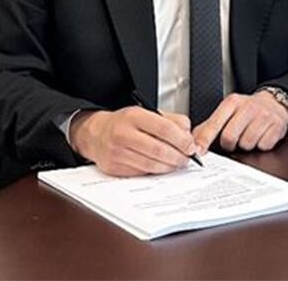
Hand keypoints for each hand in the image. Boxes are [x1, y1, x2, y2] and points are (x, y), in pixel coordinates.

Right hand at [69, 107, 196, 176]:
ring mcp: (117, 152)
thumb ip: (171, 120)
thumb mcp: (147, 113)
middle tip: (187, 158)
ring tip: (176, 163)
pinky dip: (155, 171)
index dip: (181, 139)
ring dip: (169, 166)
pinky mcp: (114, 168)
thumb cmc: (125, 123)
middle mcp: (123, 134)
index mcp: (133, 116)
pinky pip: (141, 173)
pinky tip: (161, 167)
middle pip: (158, 150)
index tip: (190, 145)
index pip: (164, 128)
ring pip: (151, 165)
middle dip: (178, 156)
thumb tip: (188, 134)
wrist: (97, 134)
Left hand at [193, 91, 287, 152]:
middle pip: (229, 137)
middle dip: (229, 144)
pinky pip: (263, 146)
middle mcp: (248, 107)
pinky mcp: (276, 126)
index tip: (198, 150)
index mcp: (232, 103)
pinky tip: (261, 136)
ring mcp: (263, 116)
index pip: (214, 123)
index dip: (205, 139)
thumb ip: (210, 125)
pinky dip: (260, 145)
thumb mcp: (228, 110)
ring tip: (249, 135)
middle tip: (234, 140)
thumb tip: (194, 140)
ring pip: (247, 144)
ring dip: (246, 145)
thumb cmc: (248, 109)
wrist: (275, 102)